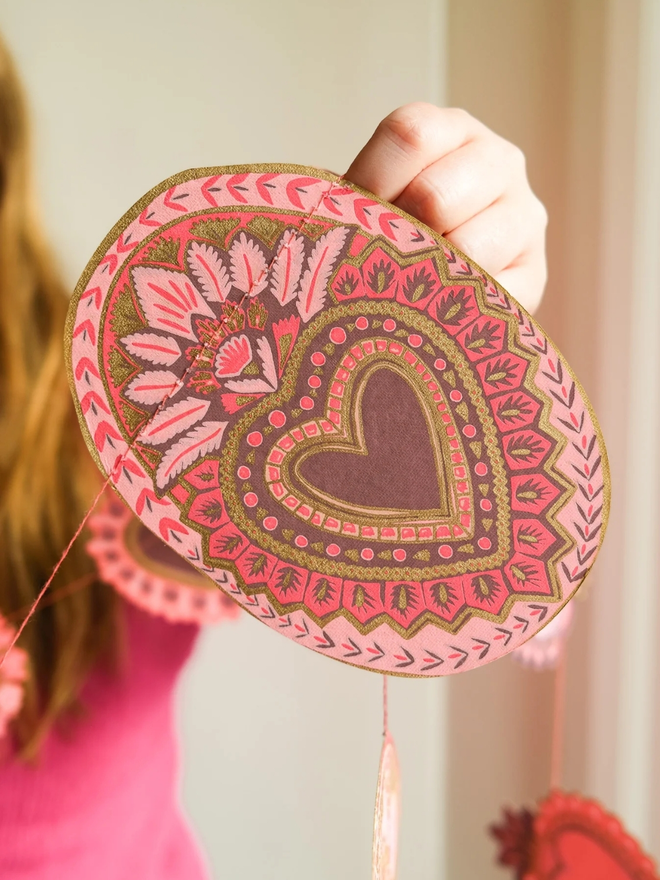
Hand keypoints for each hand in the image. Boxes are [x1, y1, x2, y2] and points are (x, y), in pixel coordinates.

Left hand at [345, 103, 546, 313]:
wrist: (446, 278)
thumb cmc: (399, 230)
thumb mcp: (377, 196)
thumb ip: (359, 197)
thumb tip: (334, 221)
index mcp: (453, 130)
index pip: (409, 135)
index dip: (371, 180)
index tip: (353, 215)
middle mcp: (500, 161)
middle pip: (436, 195)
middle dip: (401, 234)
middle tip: (387, 255)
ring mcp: (525, 217)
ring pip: (468, 247)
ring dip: (430, 272)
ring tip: (414, 280)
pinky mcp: (535, 273)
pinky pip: (490, 294)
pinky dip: (456, 307)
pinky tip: (439, 306)